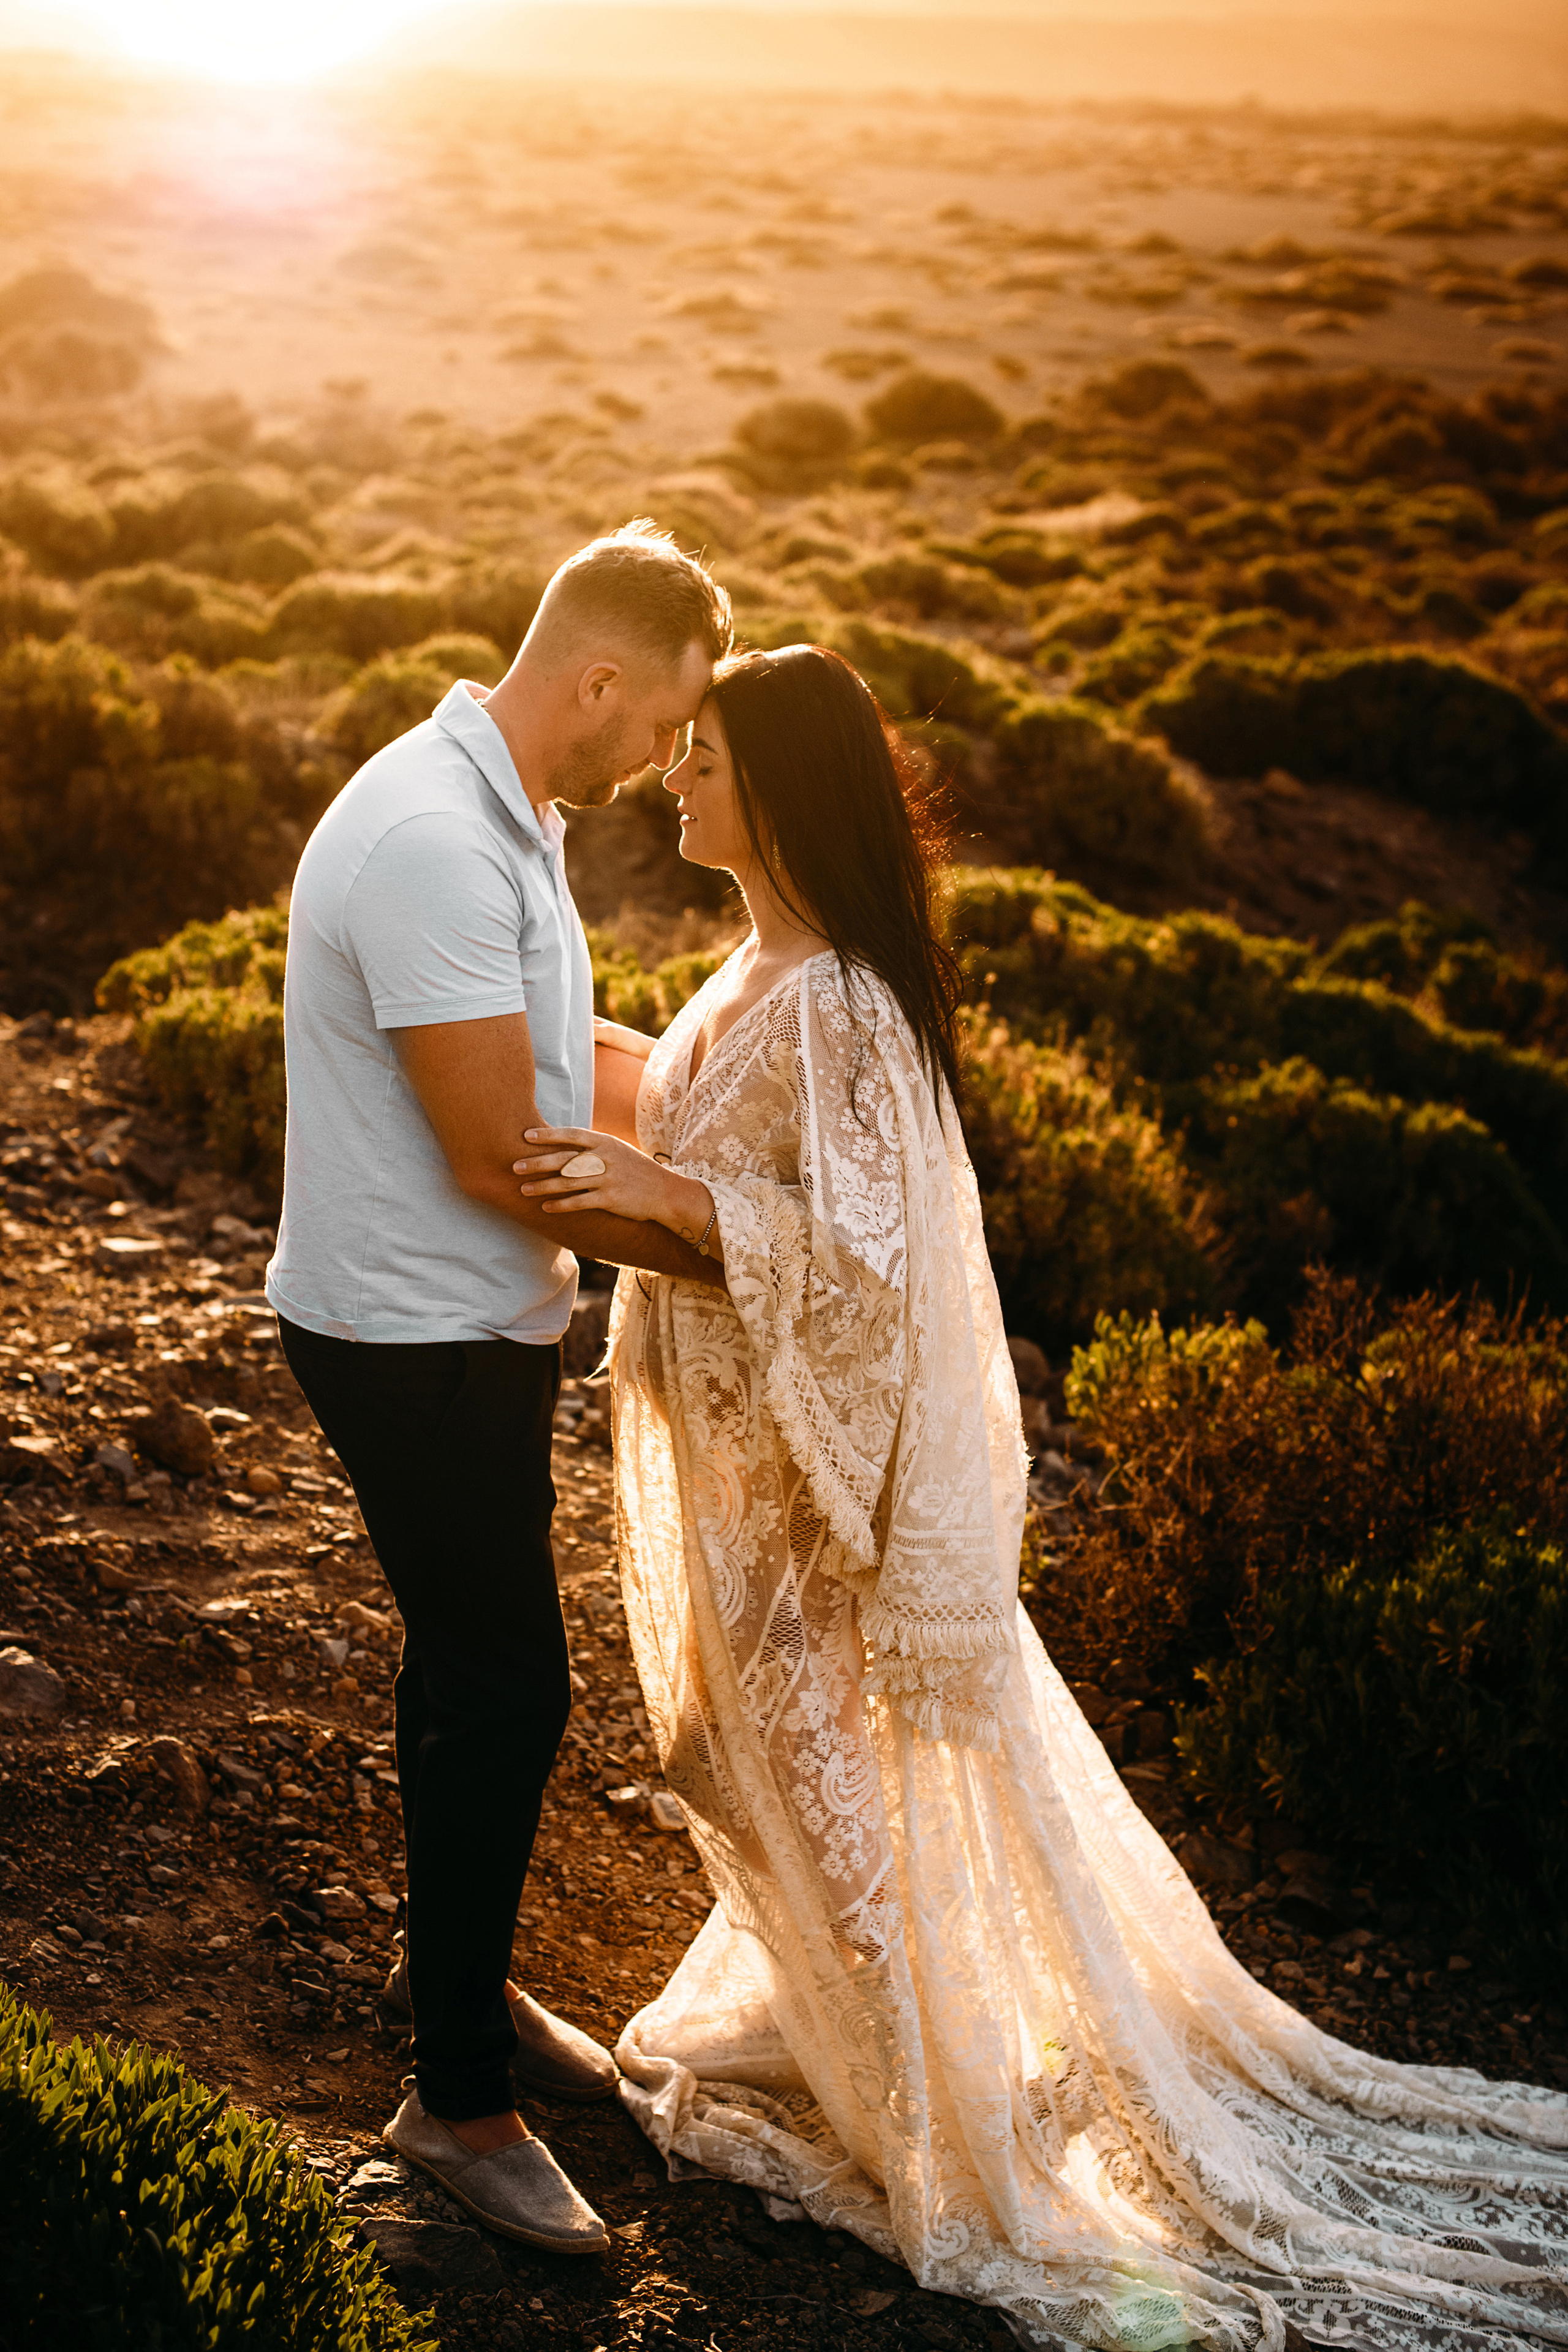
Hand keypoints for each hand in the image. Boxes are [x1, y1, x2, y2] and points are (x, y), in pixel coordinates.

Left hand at [514, 1127, 716, 1253]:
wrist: (665, 1193)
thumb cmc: (637, 1171)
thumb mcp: (618, 1151)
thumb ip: (593, 1148)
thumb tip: (564, 1146)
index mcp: (605, 1143)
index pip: (571, 1135)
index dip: (548, 1135)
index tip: (526, 1135)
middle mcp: (605, 1158)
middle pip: (564, 1158)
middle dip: (537, 1162)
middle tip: (515, 1166)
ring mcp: (608, 1179)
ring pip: (568, 1181)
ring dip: (543, 1186)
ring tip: (523, 1190)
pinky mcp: (611, 1199)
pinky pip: (580, 1202)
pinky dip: (562, 1205)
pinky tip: (546, 1208)